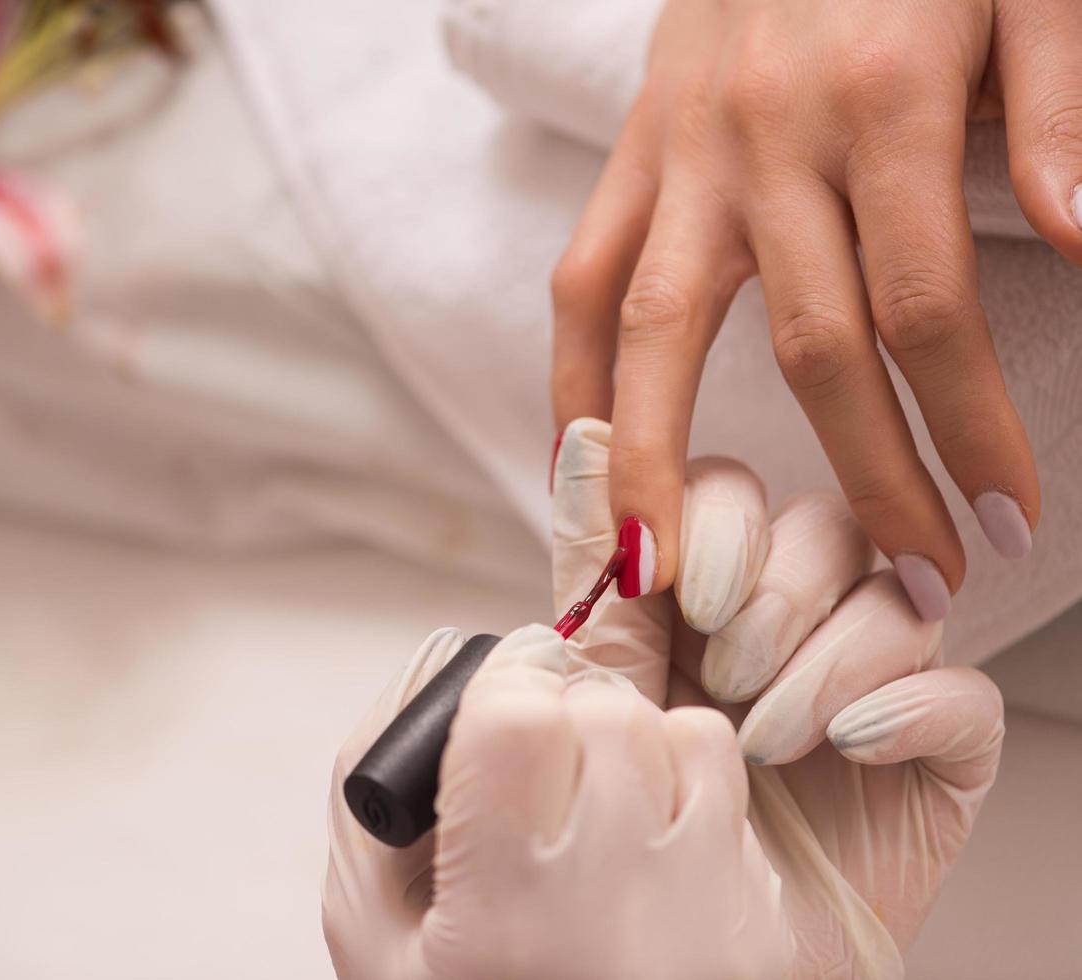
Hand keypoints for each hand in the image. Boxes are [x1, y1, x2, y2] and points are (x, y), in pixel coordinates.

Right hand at [322, 628, 792, 979]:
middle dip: (560, 720)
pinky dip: (686, 790)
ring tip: (594, 810)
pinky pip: (733, 791)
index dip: (496, 701)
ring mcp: (706, 919)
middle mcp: (618, 911)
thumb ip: (370, 804)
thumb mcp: (373, 939)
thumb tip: (432, 679)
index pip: (519, 719)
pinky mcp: (764, 928)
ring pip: (680, 731)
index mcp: (505, 916)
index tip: (488, 728)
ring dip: (630, 745)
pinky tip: (646, 847)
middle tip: (537, 776)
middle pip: (604, 710)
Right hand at [549, 0, 1081, 615]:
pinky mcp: (635, 148)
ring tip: (668, 581)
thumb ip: (1063, 104)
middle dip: (864, 478)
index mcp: (883, 99)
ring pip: (656, 333)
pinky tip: (577, 462)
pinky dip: (574, 378)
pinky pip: (584, 277)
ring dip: (661, 463)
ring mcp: (684, 150)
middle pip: (807, 348)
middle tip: (910, 585)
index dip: (967, 428)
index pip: (925, 306)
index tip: (1003, 522)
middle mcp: (766, 140)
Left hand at [554, 417, 1005, 976]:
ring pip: (895, 593)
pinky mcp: (935, 752)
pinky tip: (846, 745)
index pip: (727, 492)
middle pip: (820, 524)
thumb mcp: (580, 698)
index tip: (679, 591)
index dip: (714, 519)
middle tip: (721, 670)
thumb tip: (583, 436)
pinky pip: (963, 691)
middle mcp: (787, 628)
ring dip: (825, 657)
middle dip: (772, 588)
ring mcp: (867, 685)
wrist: (670, 967)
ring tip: (764, 736)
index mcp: (698, 602)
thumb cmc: (617, 836)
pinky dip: (905, 707)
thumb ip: (589, 568)